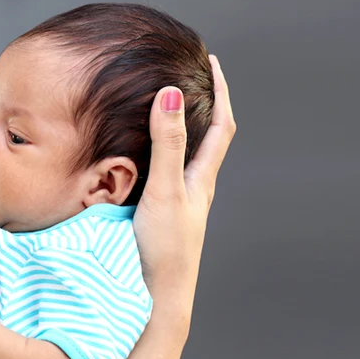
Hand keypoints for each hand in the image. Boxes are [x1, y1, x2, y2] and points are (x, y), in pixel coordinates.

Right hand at [134, 55, 235, 318]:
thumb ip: (166, 143)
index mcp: (201, 177)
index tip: (210, 62)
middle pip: (206, 137)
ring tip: (163, 105)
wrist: (157, 297)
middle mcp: (194, 188)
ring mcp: (178, 203)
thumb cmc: (164, 248)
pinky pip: (163, 173)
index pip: (221, 124)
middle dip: (200, 104)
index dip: (220, 90)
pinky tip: (138, 154)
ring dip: (179, 129)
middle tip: (188, 75)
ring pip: (184, 157)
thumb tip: (171, 93)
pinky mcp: (159, 215)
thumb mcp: (164, 189)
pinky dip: (157, 152)